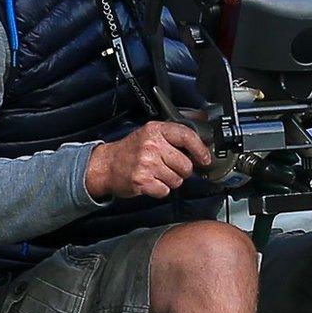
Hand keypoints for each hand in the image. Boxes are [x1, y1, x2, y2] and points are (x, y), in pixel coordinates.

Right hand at [85, 121, 212, 199]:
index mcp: (155, 130)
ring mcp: (146, 163)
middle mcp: (151, 145)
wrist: (106, 165)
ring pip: (177, 180)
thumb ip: (175, 130)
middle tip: (170, 167)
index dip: (200, 149)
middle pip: (185, 164)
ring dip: (170, 181)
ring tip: (157, 174)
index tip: (205, 158)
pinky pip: (165, 191)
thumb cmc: (131, 150)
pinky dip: (160, 190)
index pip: (187, 136)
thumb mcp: (151, 132)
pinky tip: (151, 182)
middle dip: (182, 170)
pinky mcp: (142, 181)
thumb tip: (203, 121)